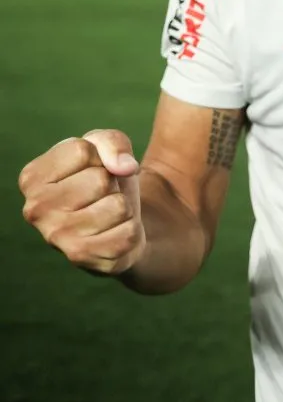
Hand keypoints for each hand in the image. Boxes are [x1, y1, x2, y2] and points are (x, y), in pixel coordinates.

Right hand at [19, 130, 145, 275]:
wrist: (116, 221)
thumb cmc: (103, 176)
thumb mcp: (105, 147)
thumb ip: (113, 142)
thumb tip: (125, 168)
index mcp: (32, 178)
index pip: (81, 151)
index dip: (99, 156)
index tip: (92, 168)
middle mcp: (35, 210)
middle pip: (101, 180)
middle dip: (112, 182)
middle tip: (101, 194)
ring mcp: (57, 238)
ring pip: (117, 206)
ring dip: (123, 205)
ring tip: (107, 211)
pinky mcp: (83, 258)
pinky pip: (128, 232)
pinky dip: (130, 228)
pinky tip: (112, 232)